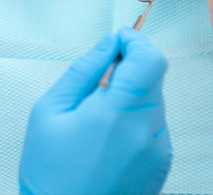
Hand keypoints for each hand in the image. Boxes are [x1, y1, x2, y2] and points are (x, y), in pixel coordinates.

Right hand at [19, 27, 170, 194]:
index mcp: (118, 114)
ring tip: (99, 113)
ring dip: (133, 91)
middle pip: (154, 75)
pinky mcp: (161, 163)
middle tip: (100, 77)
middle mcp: (147, 131)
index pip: (149, 59)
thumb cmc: (50, 173)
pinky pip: (155, 122)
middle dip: (130, 65)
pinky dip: (137, 115)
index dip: (135, 41)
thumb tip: (109, 43)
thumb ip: (84, 70)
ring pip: (155, 97)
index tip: (118, 39)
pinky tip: (110, 133)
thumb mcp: (50, 111)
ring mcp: (158, 150)